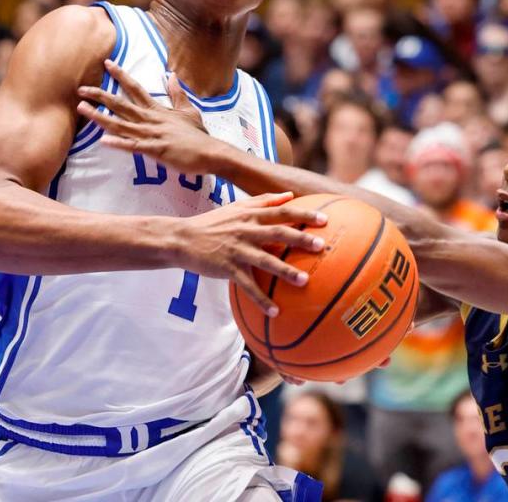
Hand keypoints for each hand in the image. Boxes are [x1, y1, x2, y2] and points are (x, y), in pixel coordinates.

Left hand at [76, 60, 223, 174]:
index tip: (107, 63)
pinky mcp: (156, 150)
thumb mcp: (189, 111)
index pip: (136, 88)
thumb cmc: (199, 135)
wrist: (211, 152)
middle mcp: (151, 119)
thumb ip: (178, 94)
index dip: (120, 75)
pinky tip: (103, 141)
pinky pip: (133, 146)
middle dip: (100, 96)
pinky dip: (118, 143)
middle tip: (81, 89)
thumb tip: (172, 76)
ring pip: (121, 124)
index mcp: (158, 110)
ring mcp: (152, 134)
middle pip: (121, 104)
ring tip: (82, 109)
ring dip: (100, 117)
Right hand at [172, 192, 326, 316]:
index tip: (325, 220)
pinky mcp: (227, 268)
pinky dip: (261, 299)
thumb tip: (289, 195)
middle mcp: (246, 230)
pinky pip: (247, 286)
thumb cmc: (213, 223)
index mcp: (251, 216)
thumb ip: (264, 201)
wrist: (182, 239)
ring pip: (265, 260)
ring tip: (305, 281)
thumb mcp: (237, 207)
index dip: (303, 214)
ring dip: (285, 271)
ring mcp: (236, 250)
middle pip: (277, 233)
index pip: (281, 212)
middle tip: (322, 246)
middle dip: (300, 239)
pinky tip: (275, 312)